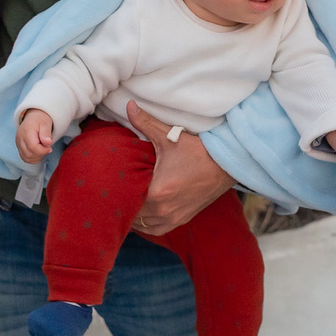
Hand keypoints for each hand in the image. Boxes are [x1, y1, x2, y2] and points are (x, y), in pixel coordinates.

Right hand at [16, 109, 54, 163]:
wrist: (33, 117)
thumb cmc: (40, 119)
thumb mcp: (46, 123)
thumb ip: (46, 133)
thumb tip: (48, 143)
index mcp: (27, 131)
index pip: (33, 147)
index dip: (43, 151)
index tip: (50, 148)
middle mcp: (20, 138)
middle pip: (29, 154)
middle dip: (40, 154)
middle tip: (47, 149)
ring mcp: (18, 143)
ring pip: (26, 157)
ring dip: (36, 157)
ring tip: (43, 150)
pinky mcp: (19, 146)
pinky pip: (24, 157)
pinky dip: (32, 159)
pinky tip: (38, 153)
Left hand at [126, 101, 234, 235]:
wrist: (227, 164)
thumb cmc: (198, 151)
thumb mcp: (169, 136)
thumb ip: (145, 123)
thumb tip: (129, 106)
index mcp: (158, 193)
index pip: (126, 201)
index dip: (115, 193)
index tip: (108, 185)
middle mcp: (164, 210)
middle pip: (132, 215)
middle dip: (123, 204)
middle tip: (113, 192)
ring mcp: (174, 217)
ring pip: (144, 226)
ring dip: (134, 216)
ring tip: (125, 202)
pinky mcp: (183, 219)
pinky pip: (158, 229)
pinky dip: (148, 224)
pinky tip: (142, 214)